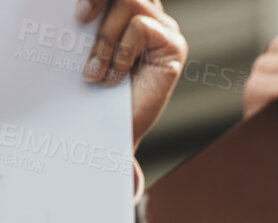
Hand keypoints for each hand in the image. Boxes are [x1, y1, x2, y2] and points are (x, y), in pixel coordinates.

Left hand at [78, 0, 186, 148]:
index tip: (76, 12)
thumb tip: (78, 3)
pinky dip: (122, 52)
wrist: (114, 129)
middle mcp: (150, 15)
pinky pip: (140, 27)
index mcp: (127, 12)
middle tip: (79, 19)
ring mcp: (165, 29)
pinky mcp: (174, 46)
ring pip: (130, 2)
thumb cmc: (100, 91)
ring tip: (96, 68)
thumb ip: (92, 21)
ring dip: (107, 36)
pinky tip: (116, 76)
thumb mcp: (89, 47)